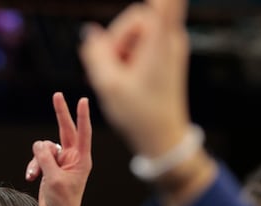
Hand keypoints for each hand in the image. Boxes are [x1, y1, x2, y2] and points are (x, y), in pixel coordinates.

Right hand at [26, 92, 91, 205]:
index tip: (83, 100)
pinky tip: (30, 177)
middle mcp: (73, 157)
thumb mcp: (53, 179)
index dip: (82, 116)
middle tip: (57, 95)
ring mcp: (61, 161)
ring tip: (33, 175)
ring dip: (36, 160)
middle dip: (60, 114)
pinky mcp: (50, 167)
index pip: (83, 133)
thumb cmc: (62, 201)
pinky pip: (38, 158)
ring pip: (44, 148)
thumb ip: (46, 159)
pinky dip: (32, 166)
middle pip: (65, 130)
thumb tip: (39, 144)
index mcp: (81, 159)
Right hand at [78, 0, 189, 156]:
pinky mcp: (166, 54)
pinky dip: (127, 58)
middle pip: (135, 18)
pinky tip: (125, 81)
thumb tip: (90, 34)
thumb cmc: (138, 114)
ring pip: (135, 32)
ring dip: (121, 52)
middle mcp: (169, 39)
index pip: (165, 2)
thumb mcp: (108, 86)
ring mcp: (169, 46)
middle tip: (113, 72)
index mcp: (159, 43)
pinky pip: (140, 44)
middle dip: (118, 40)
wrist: (163, 138)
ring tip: (121, 80)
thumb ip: (96, 54)